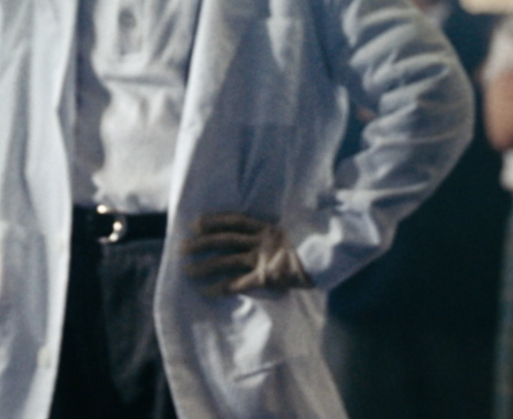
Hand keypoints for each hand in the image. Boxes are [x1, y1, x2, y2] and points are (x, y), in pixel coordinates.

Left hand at [182, 213, 313, 296]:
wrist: (330, 259)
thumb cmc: (316, 246)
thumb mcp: (299, 231)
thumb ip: (283, 231)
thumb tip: (274, 229)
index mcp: (270, 228)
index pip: (236, 221)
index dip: (214, 220)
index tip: (195, 223)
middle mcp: (263, 241)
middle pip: (225, 240)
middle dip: (201, 243)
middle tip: (181, 247)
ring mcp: (264, 258)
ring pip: (227, 260)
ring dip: (205, 265)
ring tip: (186, 270)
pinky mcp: (266, 276)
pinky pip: (239, 283)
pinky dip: (221, 287)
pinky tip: (206, 291)